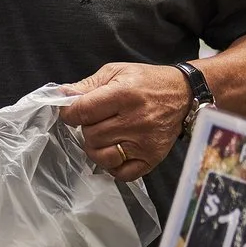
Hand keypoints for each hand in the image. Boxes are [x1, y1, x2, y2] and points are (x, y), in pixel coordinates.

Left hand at [58, 61, 190, 183]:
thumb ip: (86, 85)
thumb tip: (62, 94)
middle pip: (90, 135)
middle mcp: (135, 120)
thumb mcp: (115, 72)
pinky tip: (116, 151)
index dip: (69, 113)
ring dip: (97, 147)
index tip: (71, 112)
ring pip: (101, 156)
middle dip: (87, 128)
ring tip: (106, 135)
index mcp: (124, 94)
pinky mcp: (152, 158)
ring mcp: (144, 142)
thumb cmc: (147, 82)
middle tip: (99, 120)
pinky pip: (121, 174)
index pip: (82, 112)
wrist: (183, 94)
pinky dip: (113, 166)